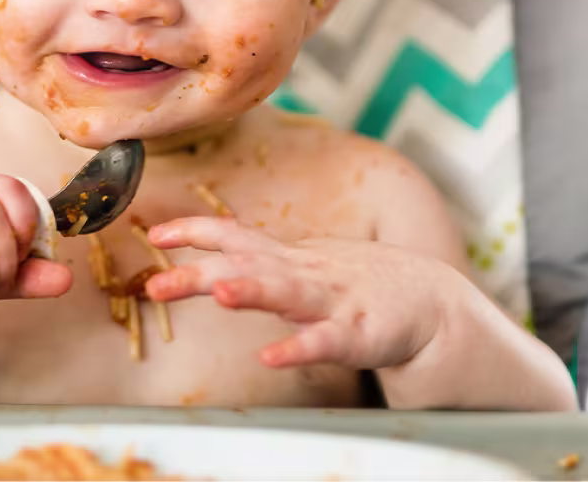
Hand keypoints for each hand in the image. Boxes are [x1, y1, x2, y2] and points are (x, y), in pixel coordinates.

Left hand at [144, 217, 455, 369]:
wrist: (434, 303)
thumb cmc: (359, 286)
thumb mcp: (304, 268)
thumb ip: (262, 265)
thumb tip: (212, 263)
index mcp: (289, 259)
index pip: (235, 236)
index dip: (195, 231)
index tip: (153, 233)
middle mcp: (306, 273)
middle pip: (247, 266)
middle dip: (199, 273)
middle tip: (156, 283)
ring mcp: (333, 300)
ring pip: (287, 293)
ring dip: (253, 290)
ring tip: (221, 293)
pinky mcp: (360, 332)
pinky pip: (325, 342)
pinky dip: (299, 348)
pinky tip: (272, 356)